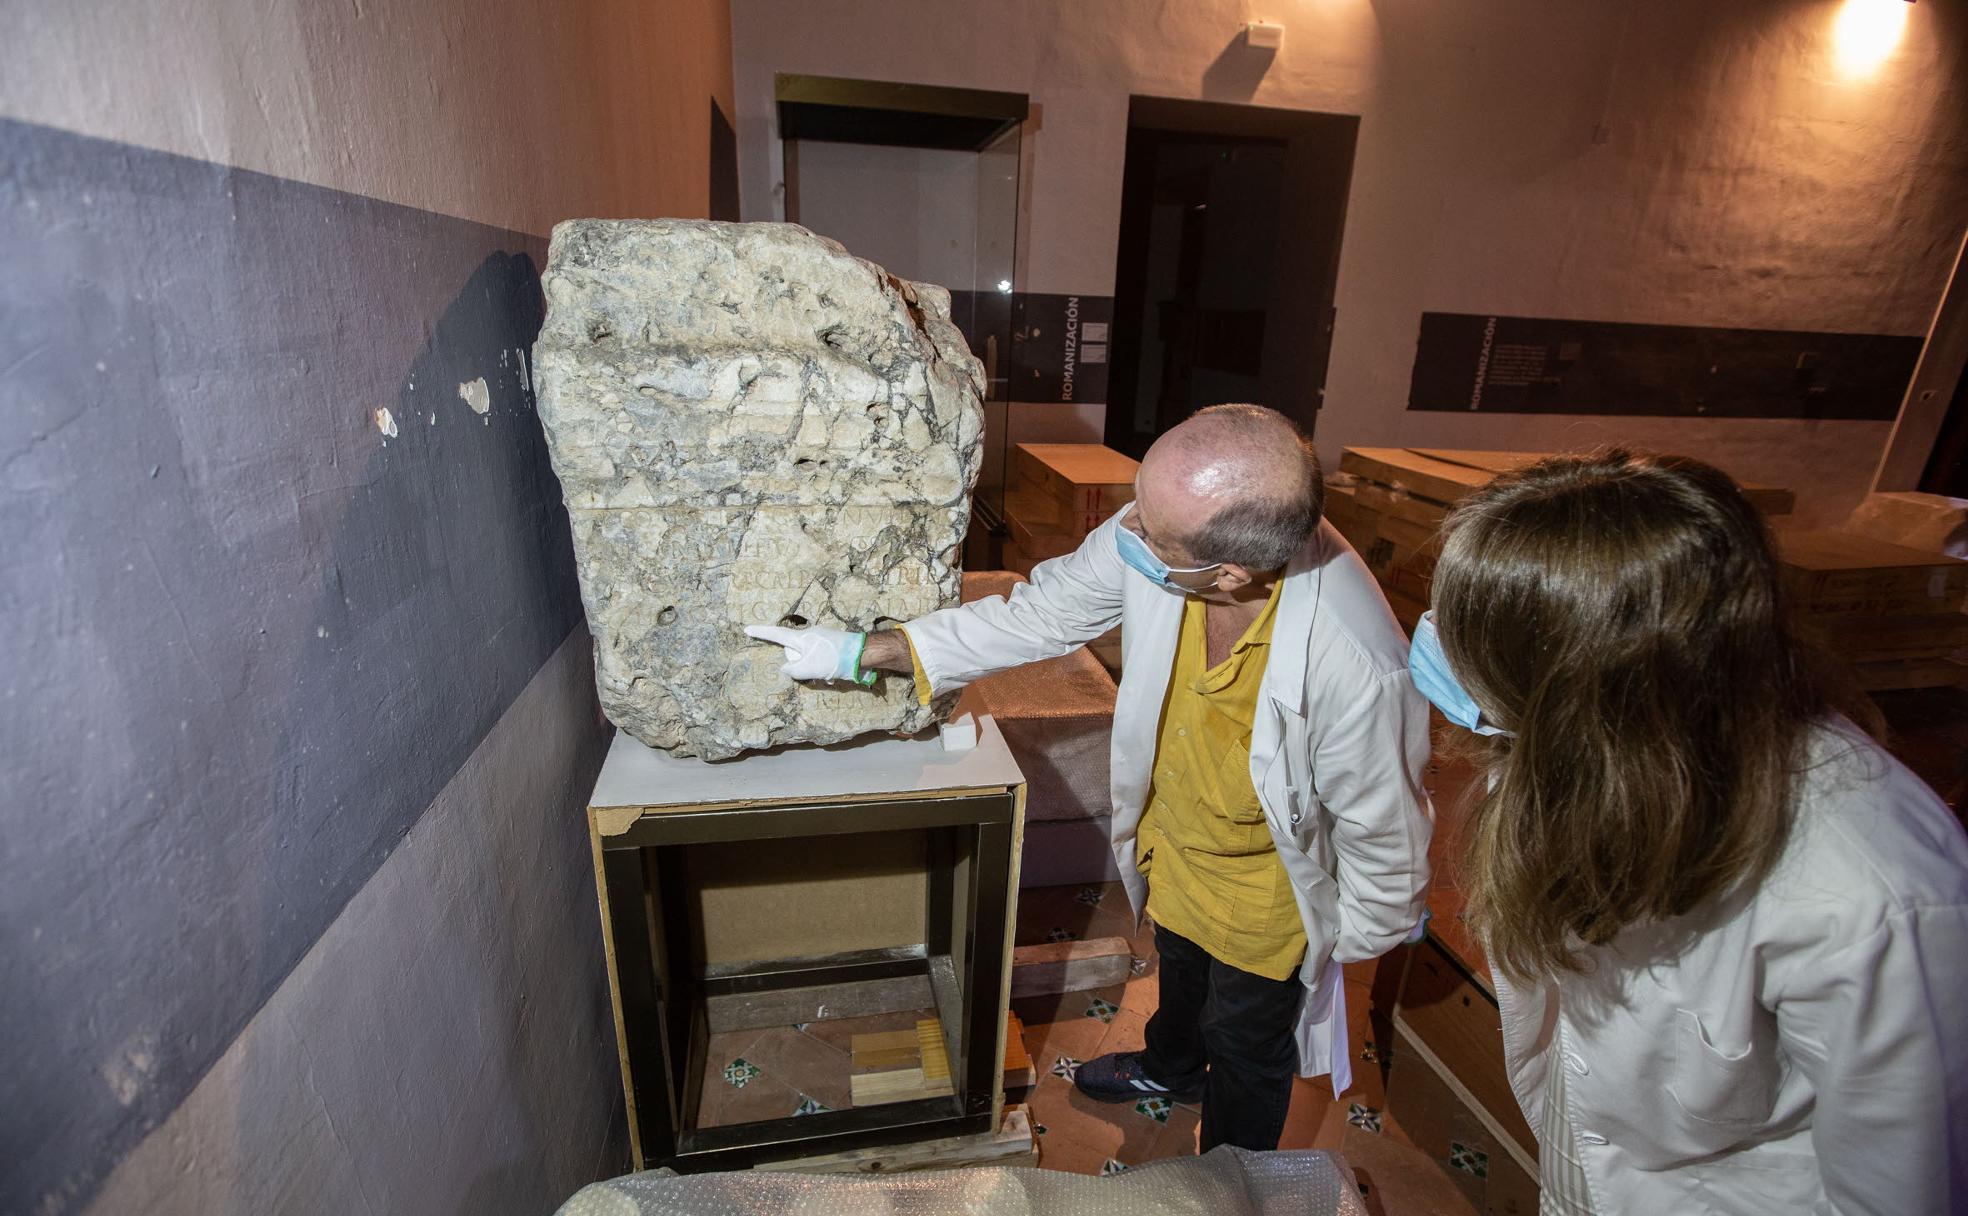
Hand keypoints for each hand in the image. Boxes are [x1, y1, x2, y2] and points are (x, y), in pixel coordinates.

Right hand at [743, 624, 876, 685]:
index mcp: (801, 638)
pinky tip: (834, 675)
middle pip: (793, 653)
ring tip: (827, 675)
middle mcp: (809, 635)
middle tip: (814, 673)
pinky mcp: (832, 645)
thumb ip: (791, 670)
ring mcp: (821, 639)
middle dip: (799, 665)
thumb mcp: (807, 669)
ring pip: (808, 658)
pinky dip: (823, 669)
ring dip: (813, 670)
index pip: (775, 635)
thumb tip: (786, 669)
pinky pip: (820, 659)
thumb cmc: (834, 659)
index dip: (760, 633)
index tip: (747, 629)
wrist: (864, 654)